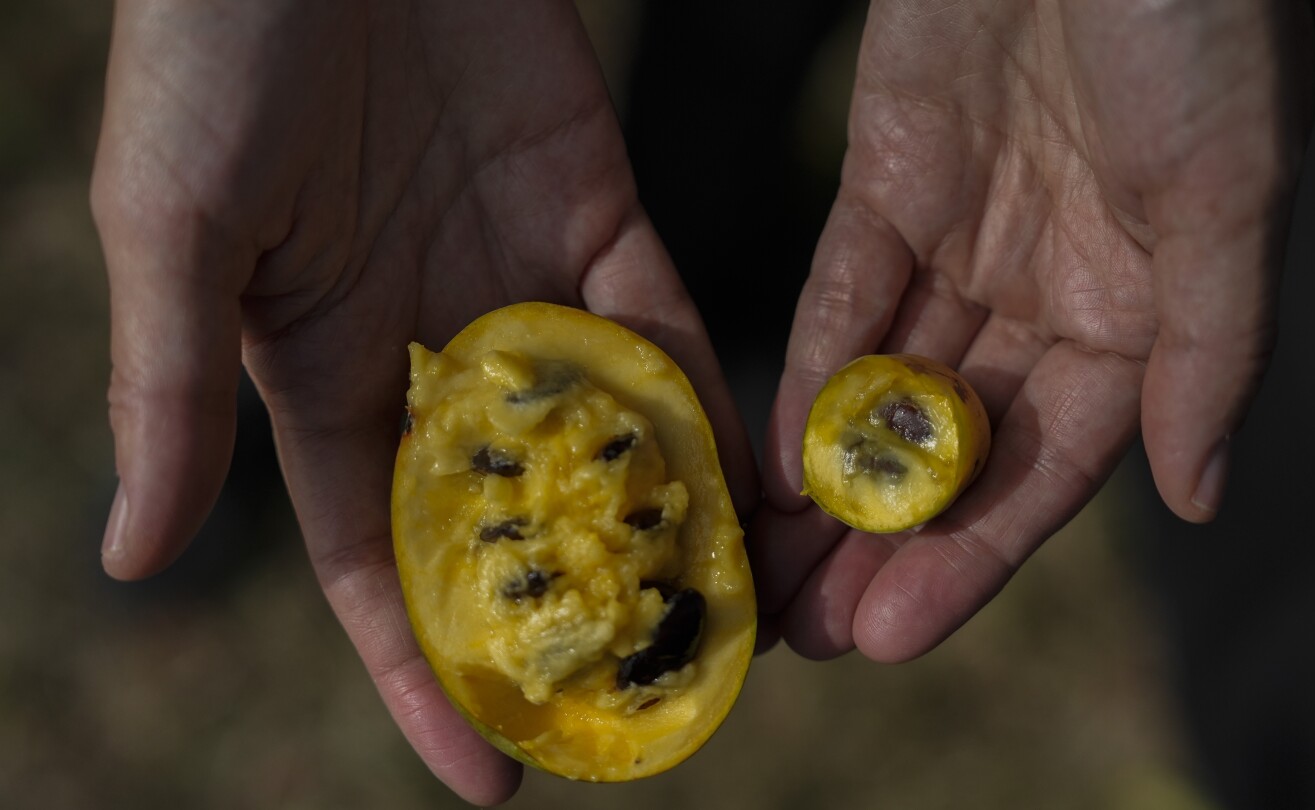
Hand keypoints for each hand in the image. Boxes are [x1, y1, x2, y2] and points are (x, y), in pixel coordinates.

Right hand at [92, 0, 754, 802]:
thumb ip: (169, 390)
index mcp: (316, 369)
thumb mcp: (172, 226)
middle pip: (511, 514)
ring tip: (723, 624)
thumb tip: (134, 561)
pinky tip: (746, 477)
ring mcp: (516, 277)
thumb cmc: (211, 49)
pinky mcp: (592, 200)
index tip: (489, 775)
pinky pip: (658, 320)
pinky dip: (700, 396)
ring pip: (602, 431)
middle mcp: (426, 343)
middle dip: (568, 612)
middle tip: (645, 713)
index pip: (379, 559)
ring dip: (657, 522)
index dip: (426, 668)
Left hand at [754, 0, 1312, 659]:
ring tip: (772, 573)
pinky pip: (843, 295)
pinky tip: (769, 452)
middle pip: (957, 447)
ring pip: (888, 388)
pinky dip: (808, 370)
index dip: (975, 557)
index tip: (895, 633)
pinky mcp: (890, 181)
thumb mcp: (1229, 189)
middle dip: (886, 542)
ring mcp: (966, 239)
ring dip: (830, 481)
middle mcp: (1050, 292)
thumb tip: (1197, 495)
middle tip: (810, 632)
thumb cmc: (1194, 18)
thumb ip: (1209, 347)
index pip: (1050, 467)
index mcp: (1142, 310)